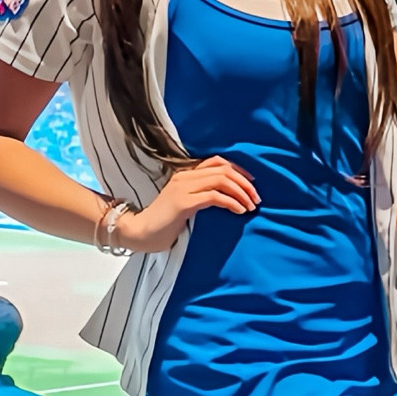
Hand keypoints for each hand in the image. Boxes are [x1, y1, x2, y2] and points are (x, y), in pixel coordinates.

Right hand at [119, 157, 259, 253]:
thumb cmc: (164, 223)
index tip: (252, 183)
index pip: (217, 162)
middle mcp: (185, 176)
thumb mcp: (186, 203)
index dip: (239, 170)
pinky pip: (215, 197)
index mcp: (185, 174)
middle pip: (224, 170)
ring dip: (241, 192)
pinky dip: (231, 202)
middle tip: (256, 198)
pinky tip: (239, 211)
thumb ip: (201, 195)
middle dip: (245, 183)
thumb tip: (229, 196)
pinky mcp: (183, 202)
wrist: (140, 233)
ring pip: (221, 180)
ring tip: (250, 206)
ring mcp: (183, 188)